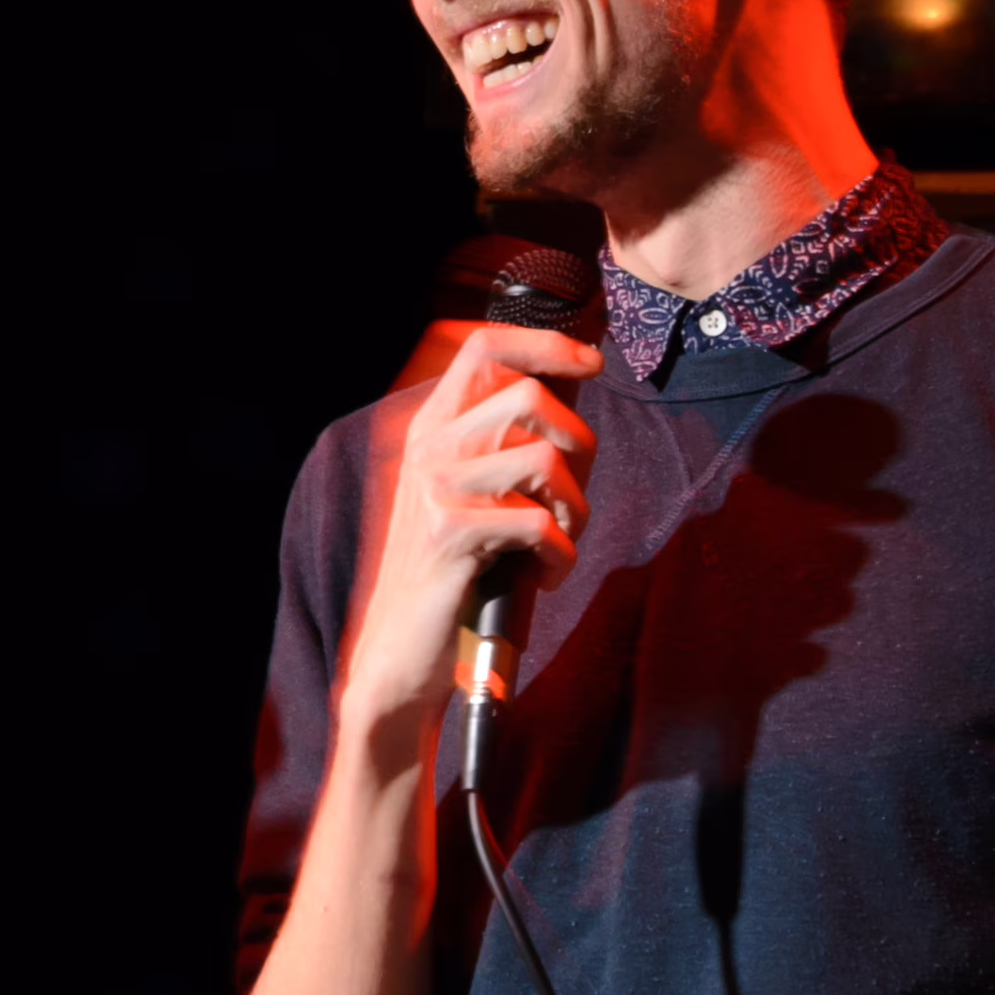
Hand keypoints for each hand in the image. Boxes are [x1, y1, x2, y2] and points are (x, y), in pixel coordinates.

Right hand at [342, 321, 599, 736]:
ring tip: (560, 543)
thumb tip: (575, 397)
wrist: (404, 650)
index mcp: (432, 427)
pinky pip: (539, 523)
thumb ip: (507, 444)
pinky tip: (547, 575)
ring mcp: (435, 487)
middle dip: (578, 447)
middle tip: (572, 499)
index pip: (482, 347)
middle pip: (530, 398)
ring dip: (574, 509)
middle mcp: (428, 446)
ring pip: (544, 459)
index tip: (590, 362)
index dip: (544, 344)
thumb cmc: (457, 571)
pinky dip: (560, 556)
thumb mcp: (475, 493)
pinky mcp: (451, 534)